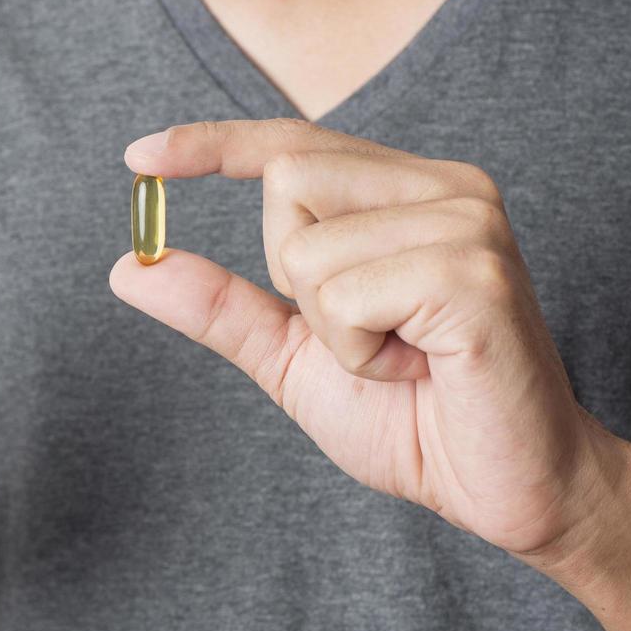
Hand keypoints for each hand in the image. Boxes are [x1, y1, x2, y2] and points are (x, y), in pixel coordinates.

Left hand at [110, 118, 624, 557]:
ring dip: (332, 330)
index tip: (136, 157)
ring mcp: (469, 223)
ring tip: (404, 357)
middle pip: (286, 181)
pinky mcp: (474, 275)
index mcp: (409, 192)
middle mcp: (447, 187)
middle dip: (295, 278)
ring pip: (307, 250)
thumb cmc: (411, 418)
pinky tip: (421, 369)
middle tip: (371, 333)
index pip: (293, 142)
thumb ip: (220, 304)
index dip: (212, 145)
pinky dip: (359, 352)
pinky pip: (344, 298)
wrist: (502, 488)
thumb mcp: (293, 354)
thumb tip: (128, 265)